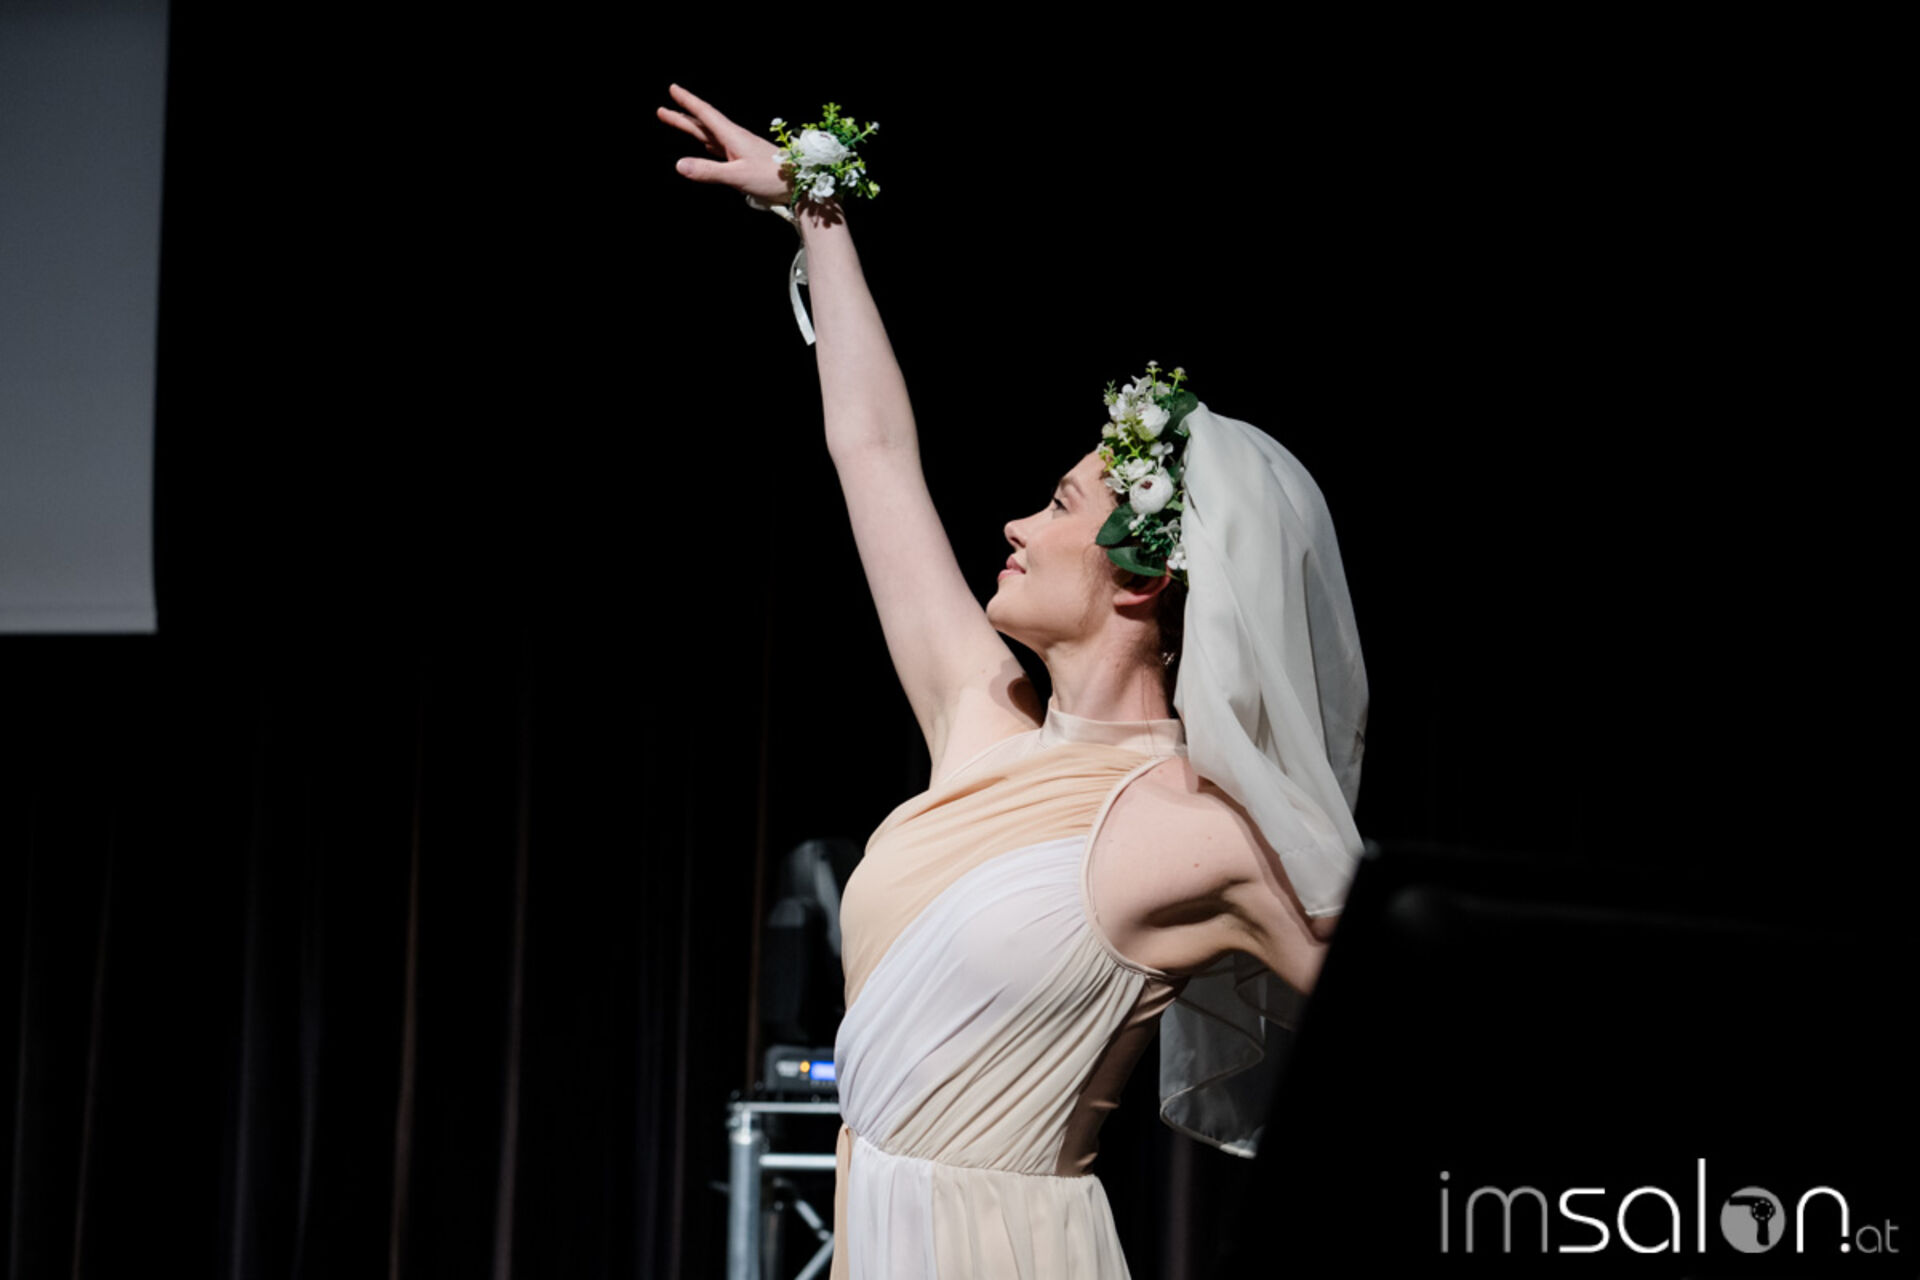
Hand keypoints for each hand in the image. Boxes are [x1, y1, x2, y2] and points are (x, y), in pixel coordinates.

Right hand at [657, 84, 790, 204]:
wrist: (799, 184)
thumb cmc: (772, 178)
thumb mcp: (737, 176)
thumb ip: (708, 171)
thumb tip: (679, 165)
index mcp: (732, 136)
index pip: (705, 114)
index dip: (688, 102)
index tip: (673, 88)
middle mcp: (734, 139)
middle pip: (703, 123)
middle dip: (682, 115)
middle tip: (662, 109)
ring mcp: (739, 149)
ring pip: (709, 135)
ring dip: (691, 127)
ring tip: (675, 120)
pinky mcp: (743, 159)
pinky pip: (718, 147)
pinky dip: (705, 142)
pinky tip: (703, 143)